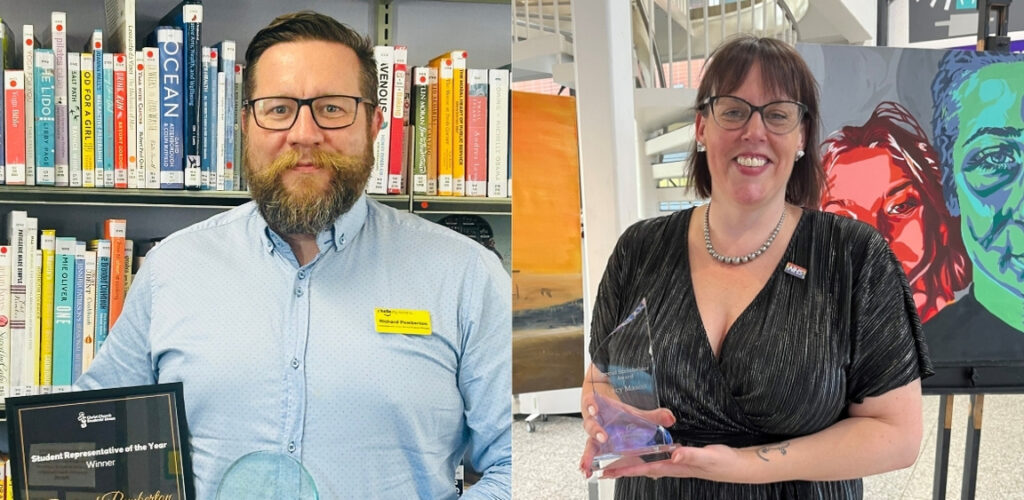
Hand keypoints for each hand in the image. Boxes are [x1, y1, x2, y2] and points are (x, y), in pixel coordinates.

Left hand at [578, 386, 674, 478]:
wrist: (605, 388)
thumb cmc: (617, 409)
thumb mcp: (638, 416)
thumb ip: (654, 419)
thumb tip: (671, 419)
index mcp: (609, 440)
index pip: (607, 456)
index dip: (606, 465)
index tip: (605, 475)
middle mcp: (599, 431)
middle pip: (592, 447)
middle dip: (589, 457)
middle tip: (591, 466)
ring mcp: (593, 418)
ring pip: (590, 427)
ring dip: (595, 431)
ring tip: (603, 436)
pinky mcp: (589, 402)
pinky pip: (588, 403)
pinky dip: (591, 405)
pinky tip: (594, 407)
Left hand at [598, 444, 744, 481]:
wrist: (739, 466)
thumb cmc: (725, 463)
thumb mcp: (709, 456)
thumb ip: (692, 455)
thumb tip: (674, 453)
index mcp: (675, 466)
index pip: (645, 469)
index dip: (627, 470)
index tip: (609, 472)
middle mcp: (673, 467)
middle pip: (643, 469)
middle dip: (624, 469)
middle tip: (604, 469)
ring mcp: (678, 464)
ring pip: (650, 465)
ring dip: (634, 464)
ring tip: (618, 462)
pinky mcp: (683, 459)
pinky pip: (660, 459)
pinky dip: (648, 457)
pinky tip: (645, 452)